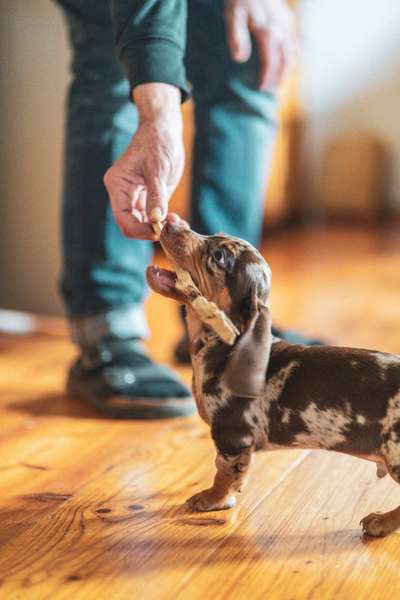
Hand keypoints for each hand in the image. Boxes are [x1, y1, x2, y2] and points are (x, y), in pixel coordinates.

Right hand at [104, 83, 184, 239]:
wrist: (164, 131)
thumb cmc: (158, 143)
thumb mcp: (159, 168)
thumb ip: (156, 194)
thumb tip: (155, 219)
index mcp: (118, 184)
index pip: (122, 217)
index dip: (139, 229)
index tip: (159, 231)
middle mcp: (122, 193)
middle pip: (130, 224)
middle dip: (149, 230)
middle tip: (171, 229)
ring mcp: (134, 197)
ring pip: (141, 224)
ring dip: (158, 228)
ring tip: (177, 223)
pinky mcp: (146, 199)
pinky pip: (151, 218)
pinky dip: (163, 222)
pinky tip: (176, 219)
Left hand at [225, 0, 294, 89]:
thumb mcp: (233, 15)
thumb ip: (237, 36)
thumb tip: (240, 59)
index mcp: (268, 31)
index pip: (270, 61)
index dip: (267, 76)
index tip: (261, 88)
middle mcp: (281, 28)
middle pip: (284, 59)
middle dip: (278, 77)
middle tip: (271, 91)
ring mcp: (287, 23)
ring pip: (292, 51)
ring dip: (286, 69)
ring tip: (278, 82)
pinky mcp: (288, 18)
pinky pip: (294, 41)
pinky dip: (291, 55)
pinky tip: (285, 63)